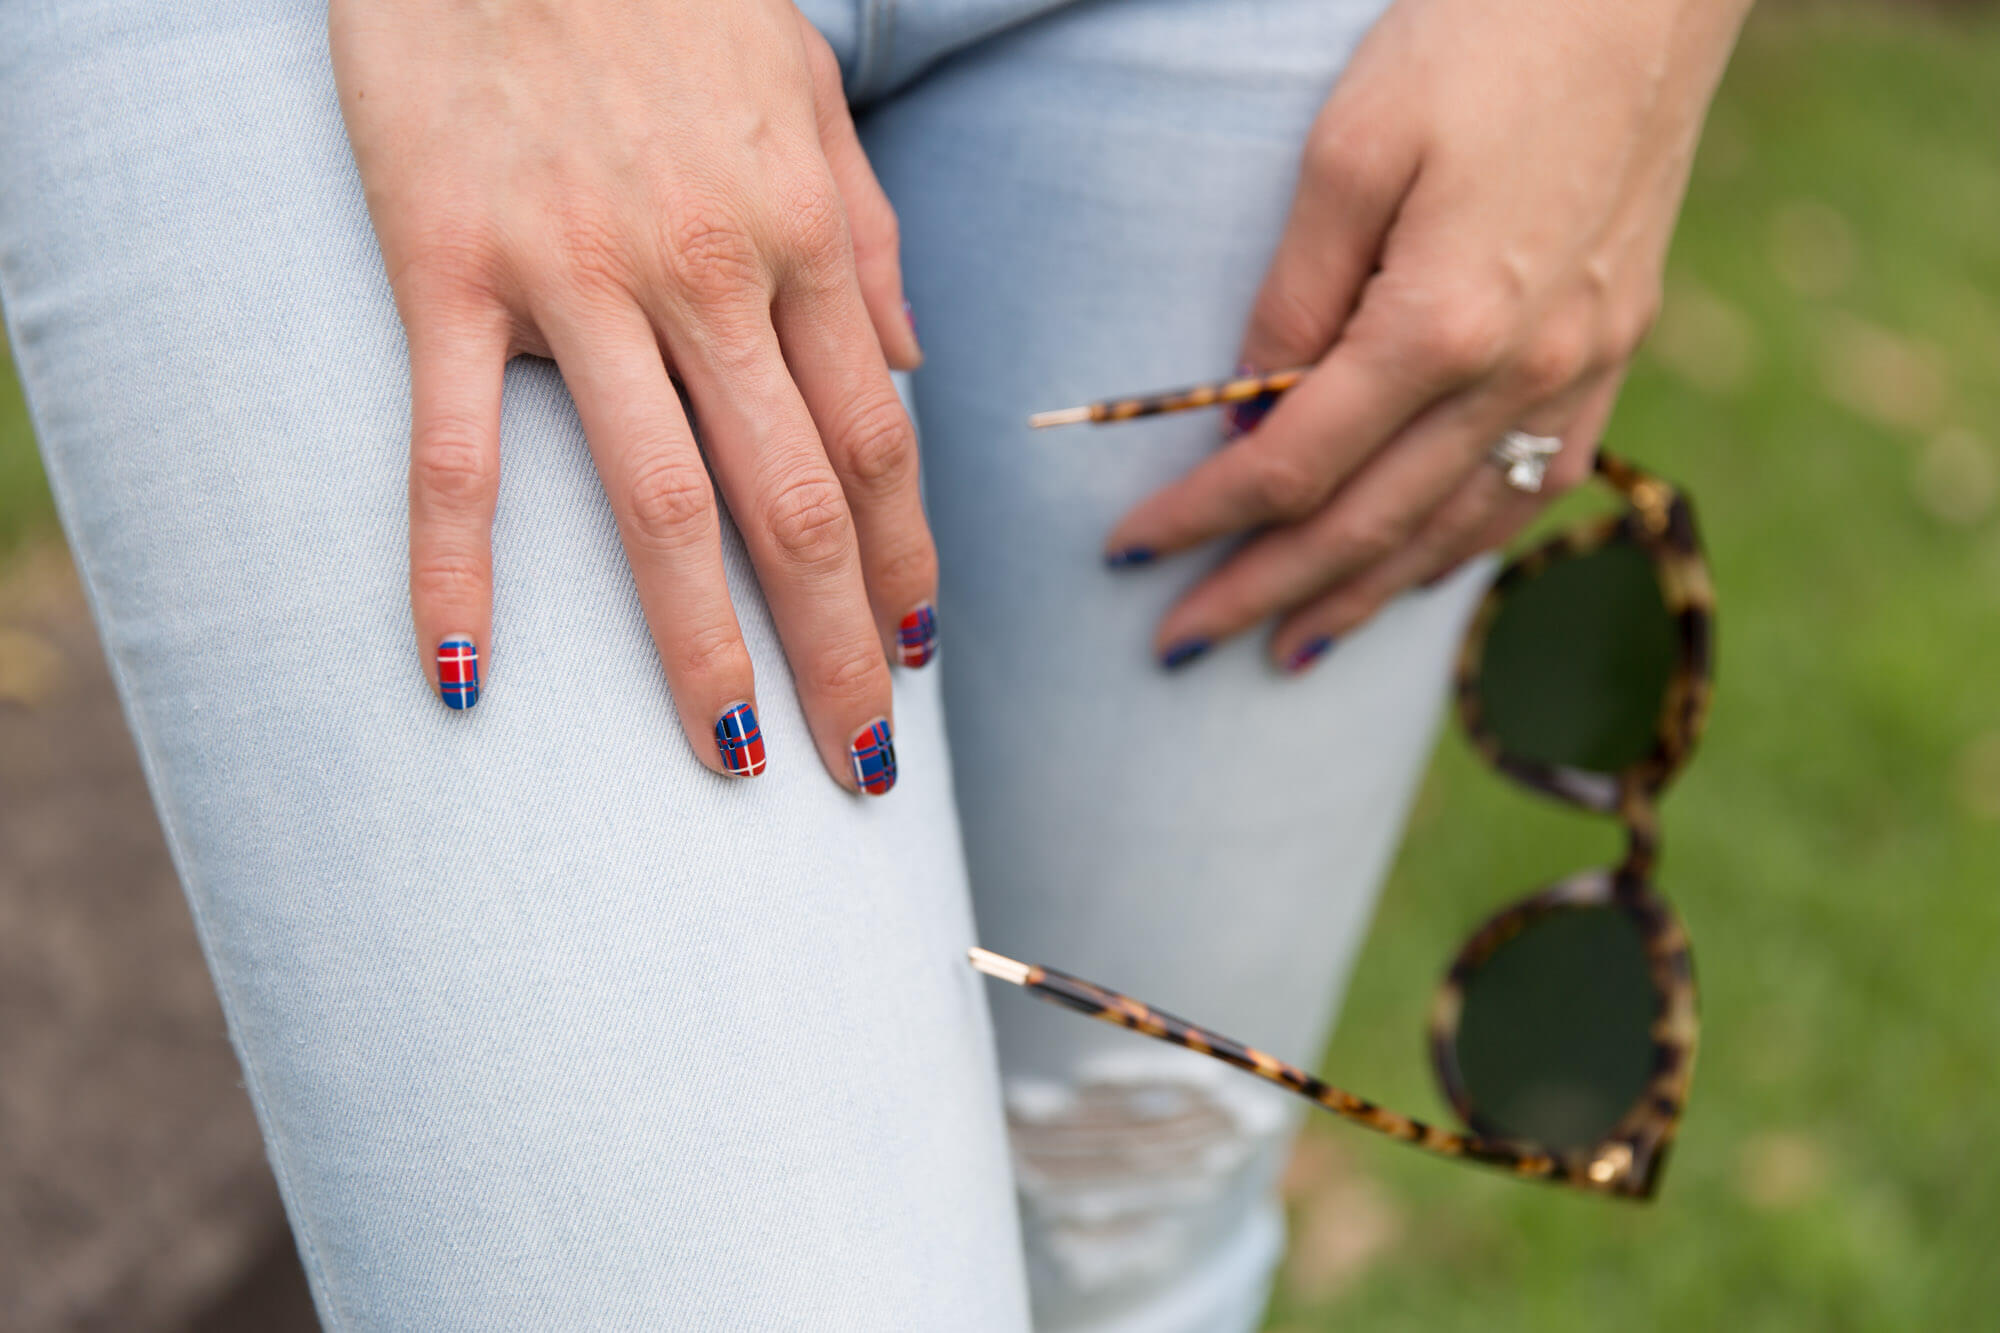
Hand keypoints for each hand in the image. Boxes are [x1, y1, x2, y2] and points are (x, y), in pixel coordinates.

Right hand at [330, 0, 930, 790]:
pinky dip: (456, 571)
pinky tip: (465, 678)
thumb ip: (866, 235)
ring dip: (701, 648)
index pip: (875, 443)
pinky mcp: (450, 269)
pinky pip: (458, 450)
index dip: (902, 564)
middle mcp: (708, 273)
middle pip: (795, 504)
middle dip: (837, 649)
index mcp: (802, 234)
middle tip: (858, 767)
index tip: (912, 658)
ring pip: (659, 503)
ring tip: (730, 757)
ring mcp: (577, 279)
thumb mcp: (805, 94)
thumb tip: (909, 364)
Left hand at [1104, 0, 1750, 671]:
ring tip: (1287, 649)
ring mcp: (1582, 372)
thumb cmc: (1482, 36)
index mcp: (1445, 326)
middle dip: (1263, 592)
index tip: (1128, 554)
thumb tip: (1248, 417)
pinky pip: (1531, 491)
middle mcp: (1522, 375)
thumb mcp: (1352, 147)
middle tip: (1181, 644)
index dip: (1203, 519)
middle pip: (1367, 526)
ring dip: (1361, 599)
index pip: (1293, 466)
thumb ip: (1293, 297)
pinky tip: (1413, 573)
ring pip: (1454, 532)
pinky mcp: (1614, 351)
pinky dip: (1457, 548)